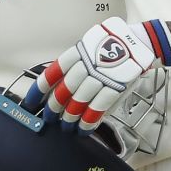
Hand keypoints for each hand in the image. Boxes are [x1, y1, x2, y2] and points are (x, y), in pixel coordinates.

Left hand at [43, 16, 161, 130]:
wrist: (139, 42)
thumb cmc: (112, 45)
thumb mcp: (89, 46)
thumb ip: (75, 63)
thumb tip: (59, 85)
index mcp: (77, 53)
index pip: (52, 73)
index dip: (39, 90)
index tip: (30, 102)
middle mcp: (86, 64)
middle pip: (64, 91)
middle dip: (54, 108)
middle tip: (49, 118)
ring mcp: (101, 76)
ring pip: (79, 101)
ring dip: (70, 118)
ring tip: (66, 127)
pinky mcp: (116, 87)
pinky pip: (98, 108)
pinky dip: (89, 120)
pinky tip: (83, 128)